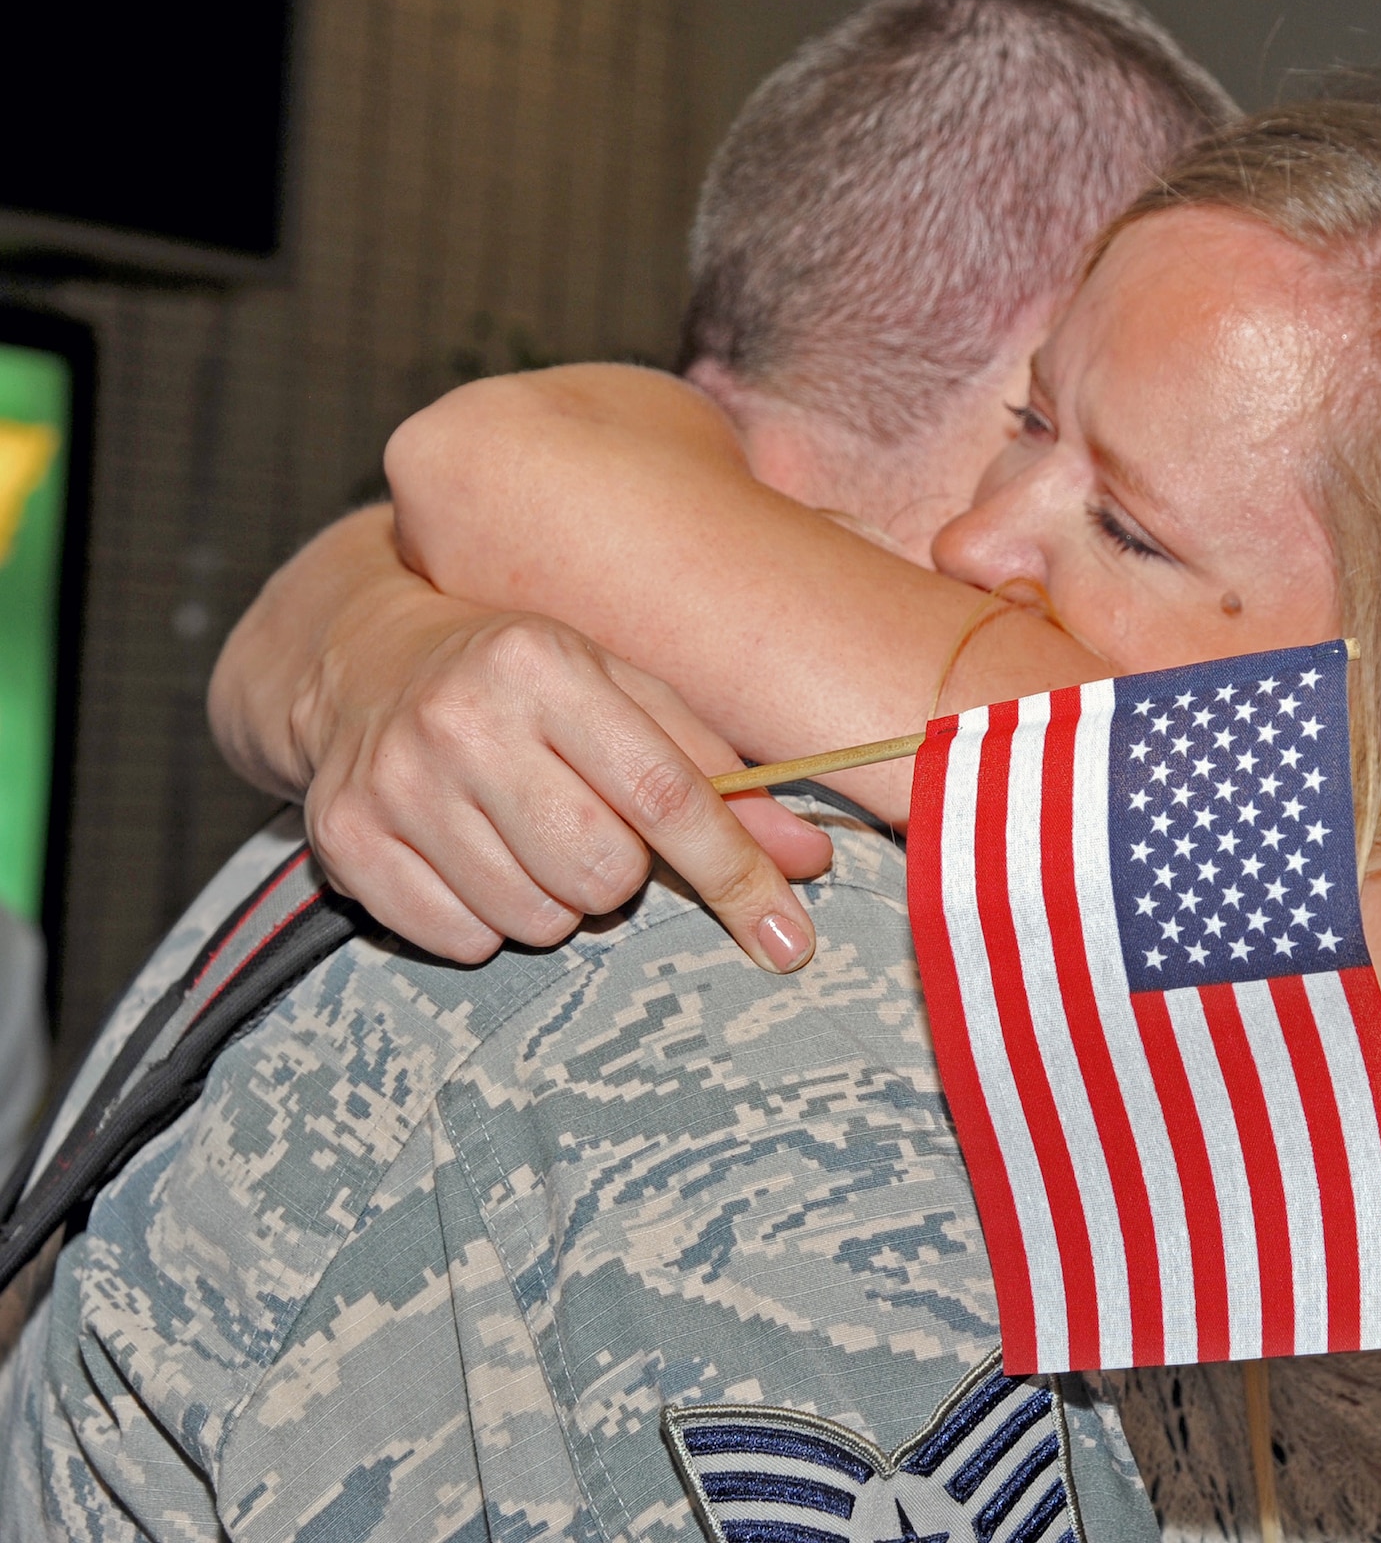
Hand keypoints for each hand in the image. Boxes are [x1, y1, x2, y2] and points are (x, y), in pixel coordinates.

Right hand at [293, 594, 832, 968]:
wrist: (364, 664)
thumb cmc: (528, 682)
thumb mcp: (628, 695)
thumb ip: (720, 775)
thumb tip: (809, 861)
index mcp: (546, 664)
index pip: (665, 793)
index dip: (736, 874)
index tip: (788, 941)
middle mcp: (462, 718)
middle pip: (602, 873)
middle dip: (621, 873)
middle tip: (593, 827)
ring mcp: (394, 782)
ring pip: (536, 919)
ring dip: (556, 899)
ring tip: (528, 834)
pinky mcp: (345, 841)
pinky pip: (462, 941)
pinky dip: (486, 920)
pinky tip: (472, 855)